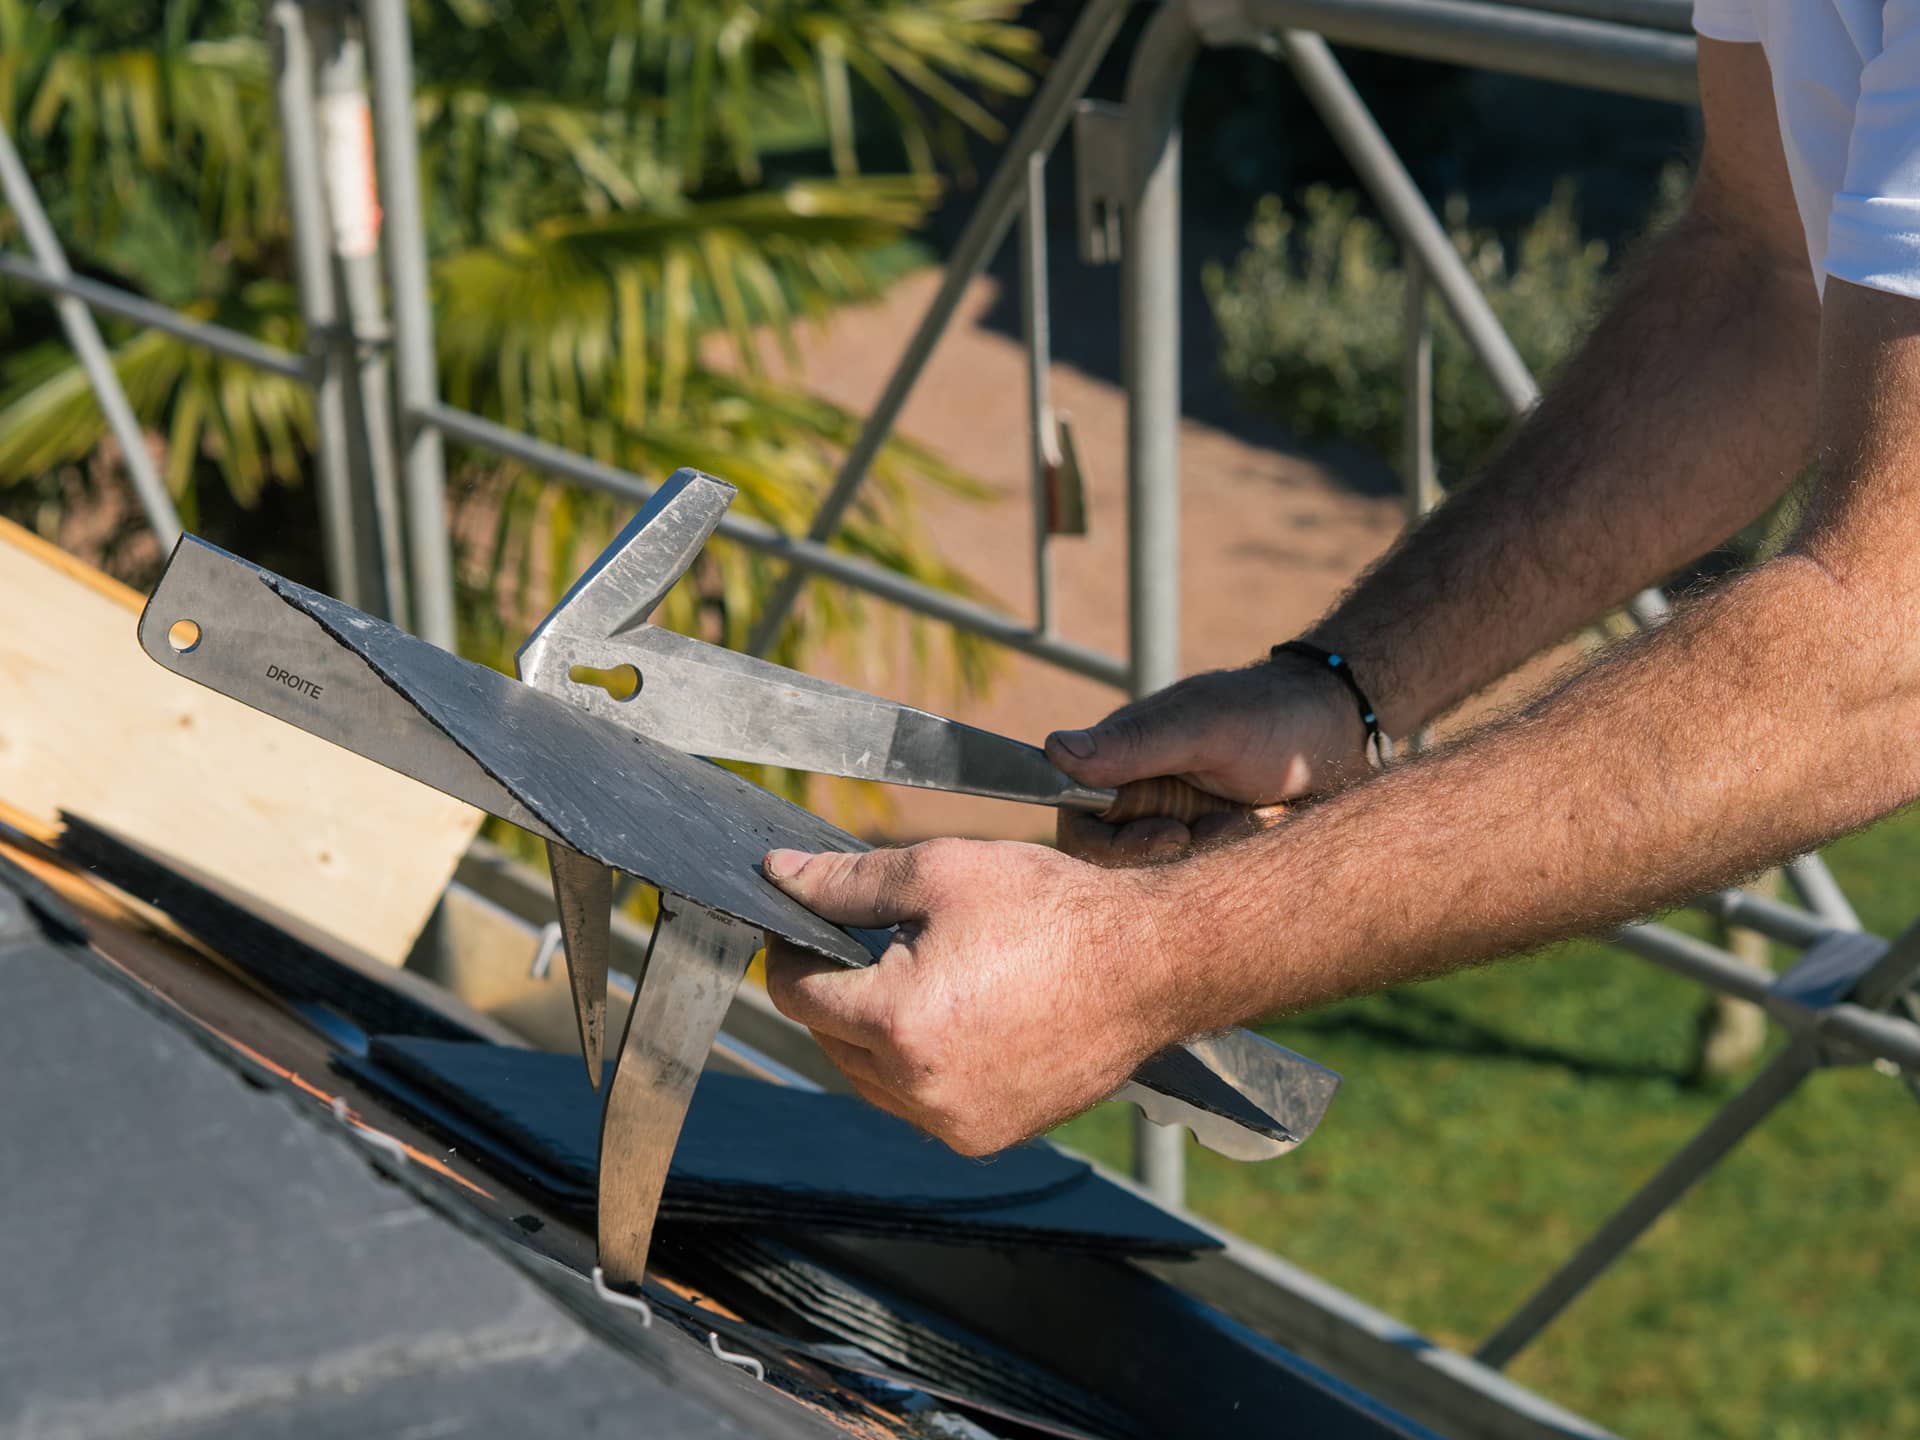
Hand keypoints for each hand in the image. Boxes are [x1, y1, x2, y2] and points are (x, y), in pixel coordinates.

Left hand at [759, 839, 1179, 1155]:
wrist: (1149, 964)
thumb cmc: (1052, 910)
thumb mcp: (941, 872)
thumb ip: (847, 880)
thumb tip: (779, 874)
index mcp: (897, 1019)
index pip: (796, 994)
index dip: (789, 953)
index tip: (800, 929)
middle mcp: (920, 1086)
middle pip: (829, 1040)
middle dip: (836, 991)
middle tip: (866, 945)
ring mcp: (957, 1121)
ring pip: (872, 1080)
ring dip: (873, 1034)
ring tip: (915, 979)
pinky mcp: (990, 1135)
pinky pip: (922, 1105)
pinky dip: (920, 1067)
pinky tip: (955, 1018)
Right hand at [1046, 653, 1369, 862]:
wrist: (1340, 732)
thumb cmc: (1271, 716)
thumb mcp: (1205, 727)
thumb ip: (1134, 743)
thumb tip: (1055, 751)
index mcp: (1119, 763)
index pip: (1077, 825)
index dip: (1112, 847)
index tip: (1171, 836)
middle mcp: (1138, 799)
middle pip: (1116, 864)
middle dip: (1170, 858)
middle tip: (1221, 829)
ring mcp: (1173, 825)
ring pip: (1160, 879)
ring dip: (1205, 858)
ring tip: (1243, 821)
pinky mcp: (1207, 849)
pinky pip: (1197, 883)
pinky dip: (1227, 864)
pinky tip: (1255, 830)